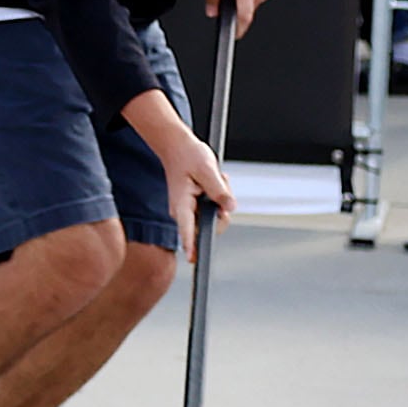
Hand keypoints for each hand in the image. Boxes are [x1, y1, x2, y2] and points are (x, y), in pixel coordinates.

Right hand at [146, 114, 235, 254]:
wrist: (177, 146)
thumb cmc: (187, 155)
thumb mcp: (207, 168)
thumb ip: (219, 190)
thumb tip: (230, 207)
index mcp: (182, 204)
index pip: (187, 230)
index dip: (191, 245)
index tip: (194, 260)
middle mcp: (183, 212)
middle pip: (209, 227)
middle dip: (222, 210)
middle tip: (221, 187)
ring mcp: (189, 211)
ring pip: (213, 218)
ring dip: (221, 201)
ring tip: (216, 180)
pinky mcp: (195, 207)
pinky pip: (212, 210)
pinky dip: (218, 198)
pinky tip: (214, 182)